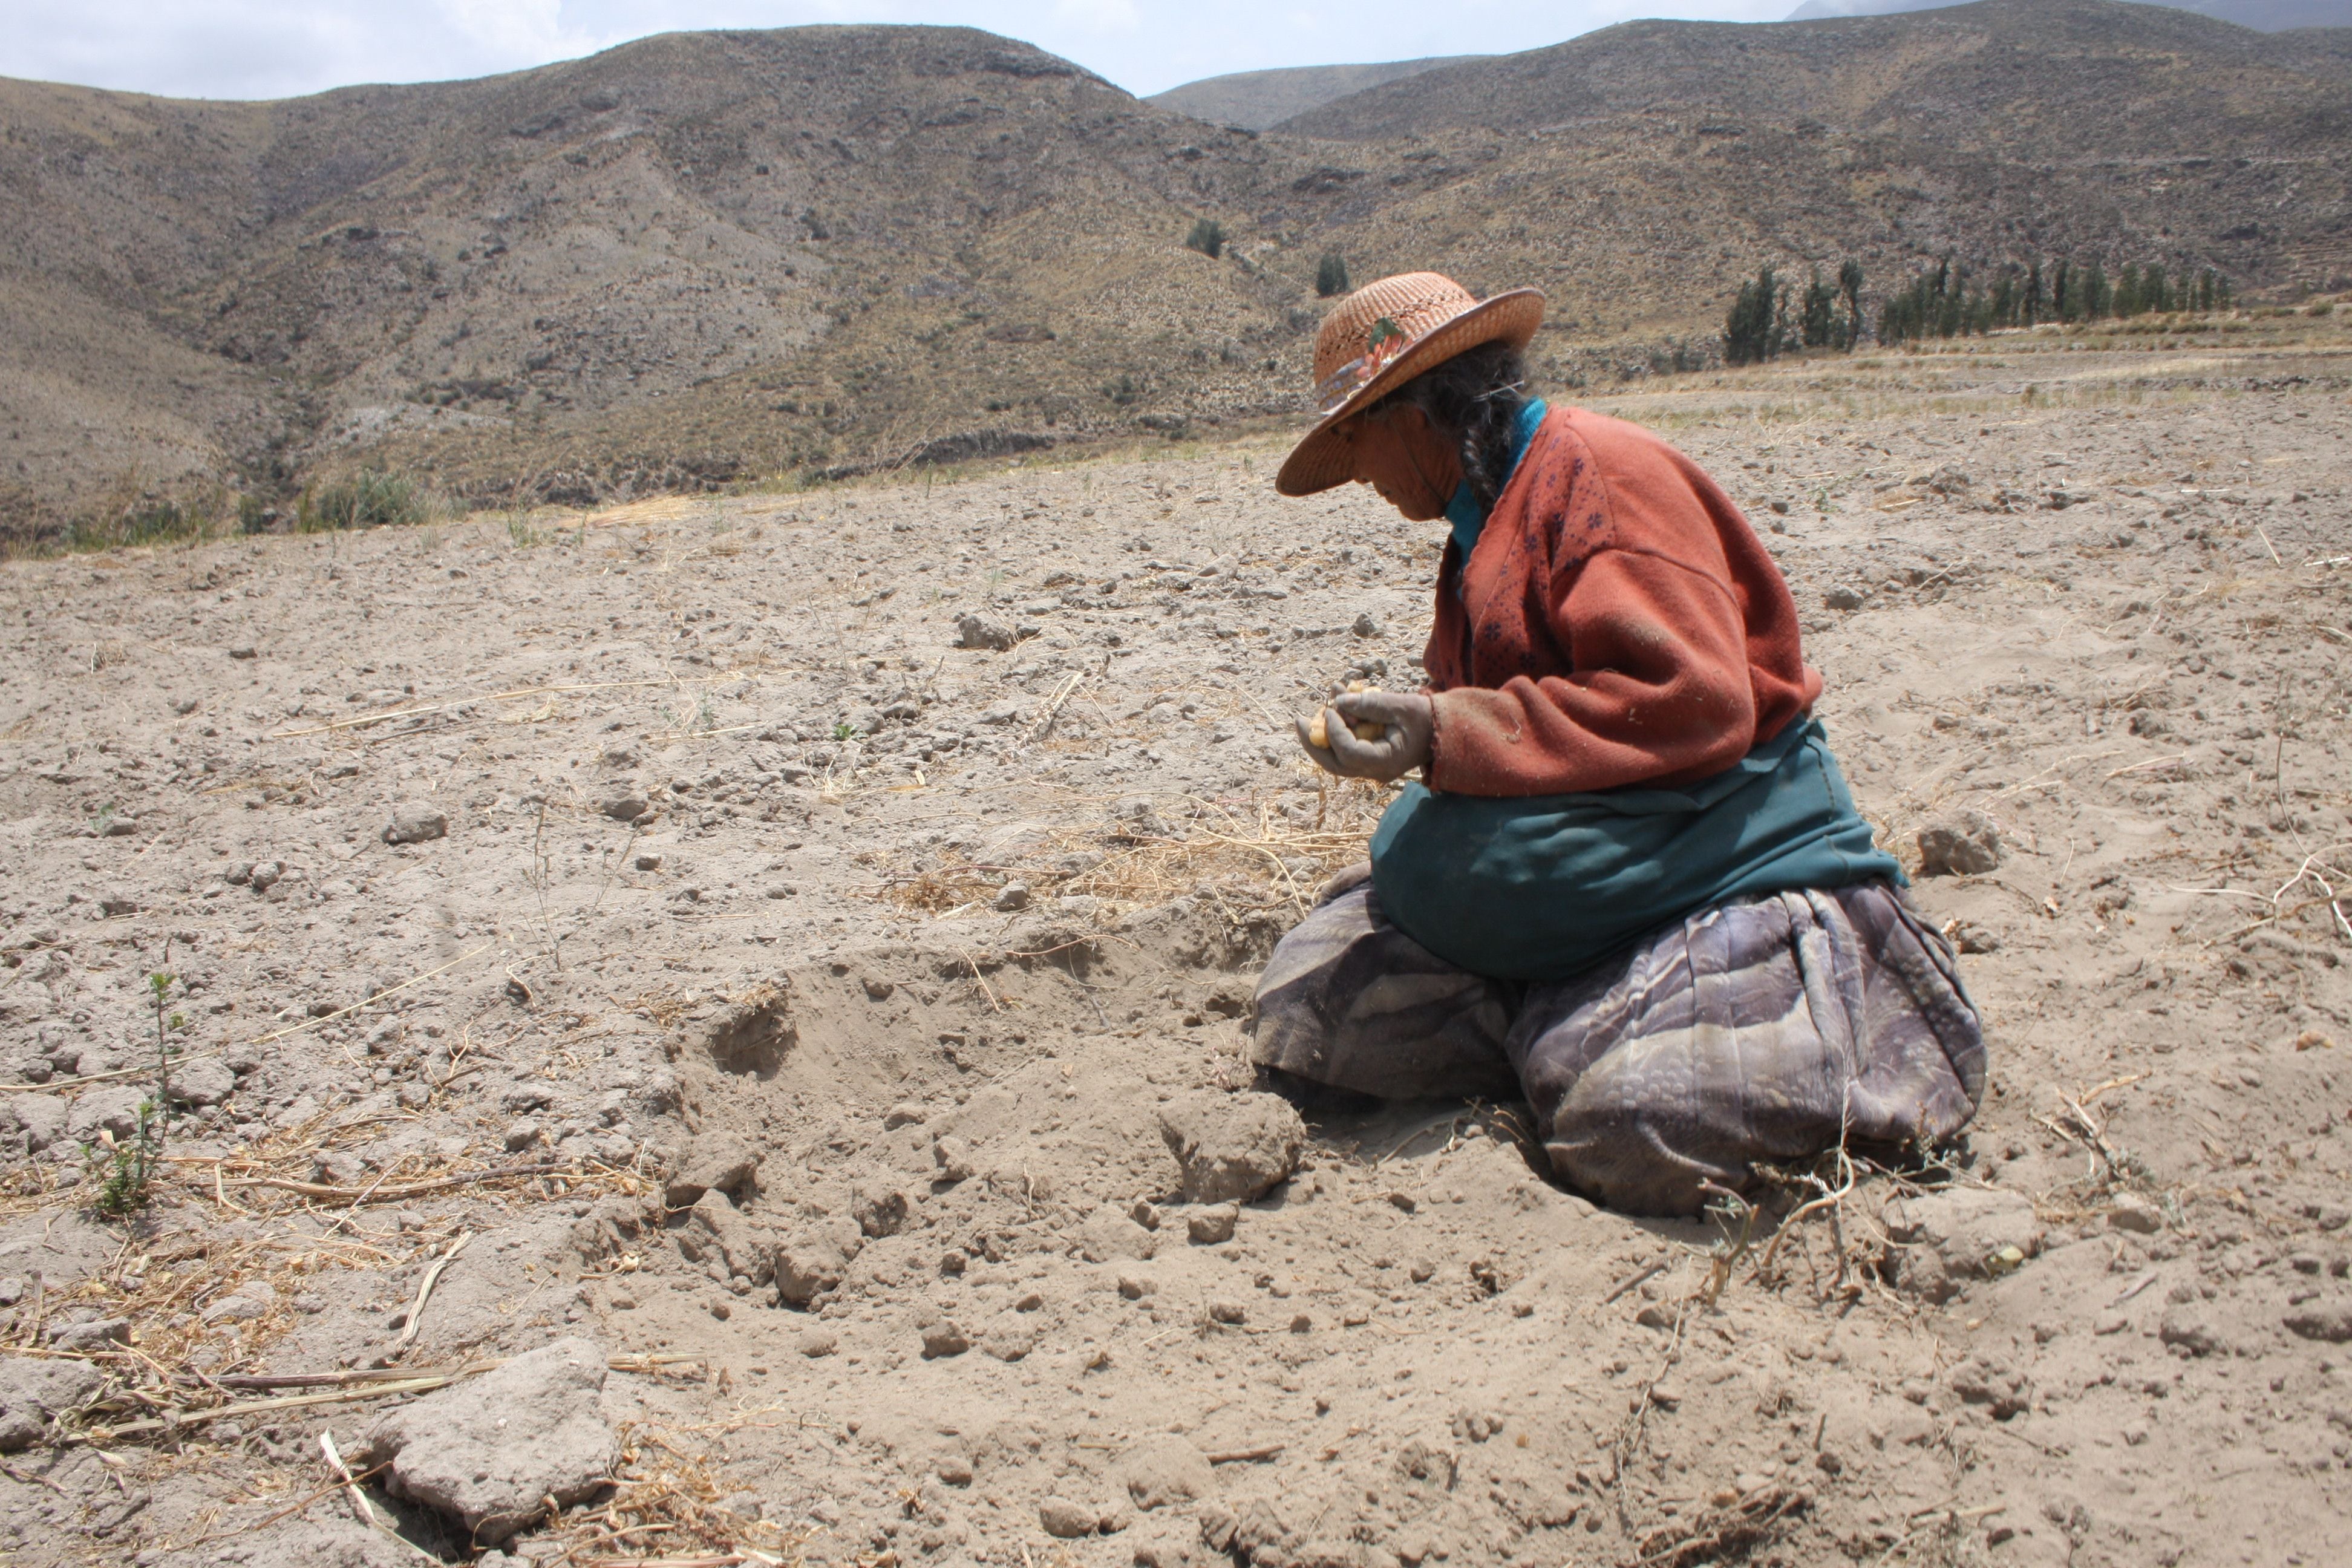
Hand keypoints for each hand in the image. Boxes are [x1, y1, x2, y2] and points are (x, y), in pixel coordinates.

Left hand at [1294, 689, 1433, 782]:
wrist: (1443, 730)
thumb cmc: (1427, 717)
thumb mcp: (1402, 705)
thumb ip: (1370, 703)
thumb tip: (1338, 700)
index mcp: (1387, 762)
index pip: (1349, 753)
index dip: (1335, 730)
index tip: (1332, 707)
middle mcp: (1376, 771)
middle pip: (1335, 764)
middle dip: (1314, 742)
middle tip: (1298, 721)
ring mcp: (1372, 769)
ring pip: (1337, 761)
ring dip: (1320, 738)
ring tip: (1306, 718)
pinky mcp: (1370, 760)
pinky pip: (1345, 751)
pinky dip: (1335, 734)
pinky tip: (1331, 712)